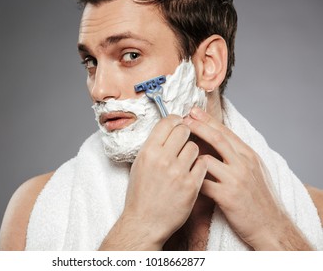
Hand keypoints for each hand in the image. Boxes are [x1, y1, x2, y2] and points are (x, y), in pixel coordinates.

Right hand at [99, 115, 206, 249]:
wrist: (145, 222)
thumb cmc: (140, 194)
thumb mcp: (139, 165)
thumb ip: (153, 146)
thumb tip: (167, 129)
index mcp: (148, 152)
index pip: (167, 122)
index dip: (175, 120)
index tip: (179, 122)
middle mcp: (163, 159)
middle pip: (184, 130)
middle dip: (185, 133)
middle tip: (184, 140)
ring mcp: (178, 173)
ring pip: (195, 147)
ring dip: (192, 151)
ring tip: (186, 161)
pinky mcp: (192, 186)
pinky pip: (203, 164)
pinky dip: (199, 166)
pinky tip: (191, 172)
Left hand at [183, 107, 311, 249]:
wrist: (271, 225)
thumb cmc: (259, 198)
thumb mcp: (254, 171)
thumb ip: (237, 156)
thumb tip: (218, 143)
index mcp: (249, 155)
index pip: (226, 132)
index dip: (208, 120)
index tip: (193, 112)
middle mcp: (244, 164)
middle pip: (217, 139)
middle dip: (198, 127)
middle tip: (182, 119)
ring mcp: (236, 180)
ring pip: (207, 160)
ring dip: (190, 154)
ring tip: (175, 149)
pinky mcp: (228, 197)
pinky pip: (203, 183)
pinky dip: (191, 178)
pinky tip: (180, 176)